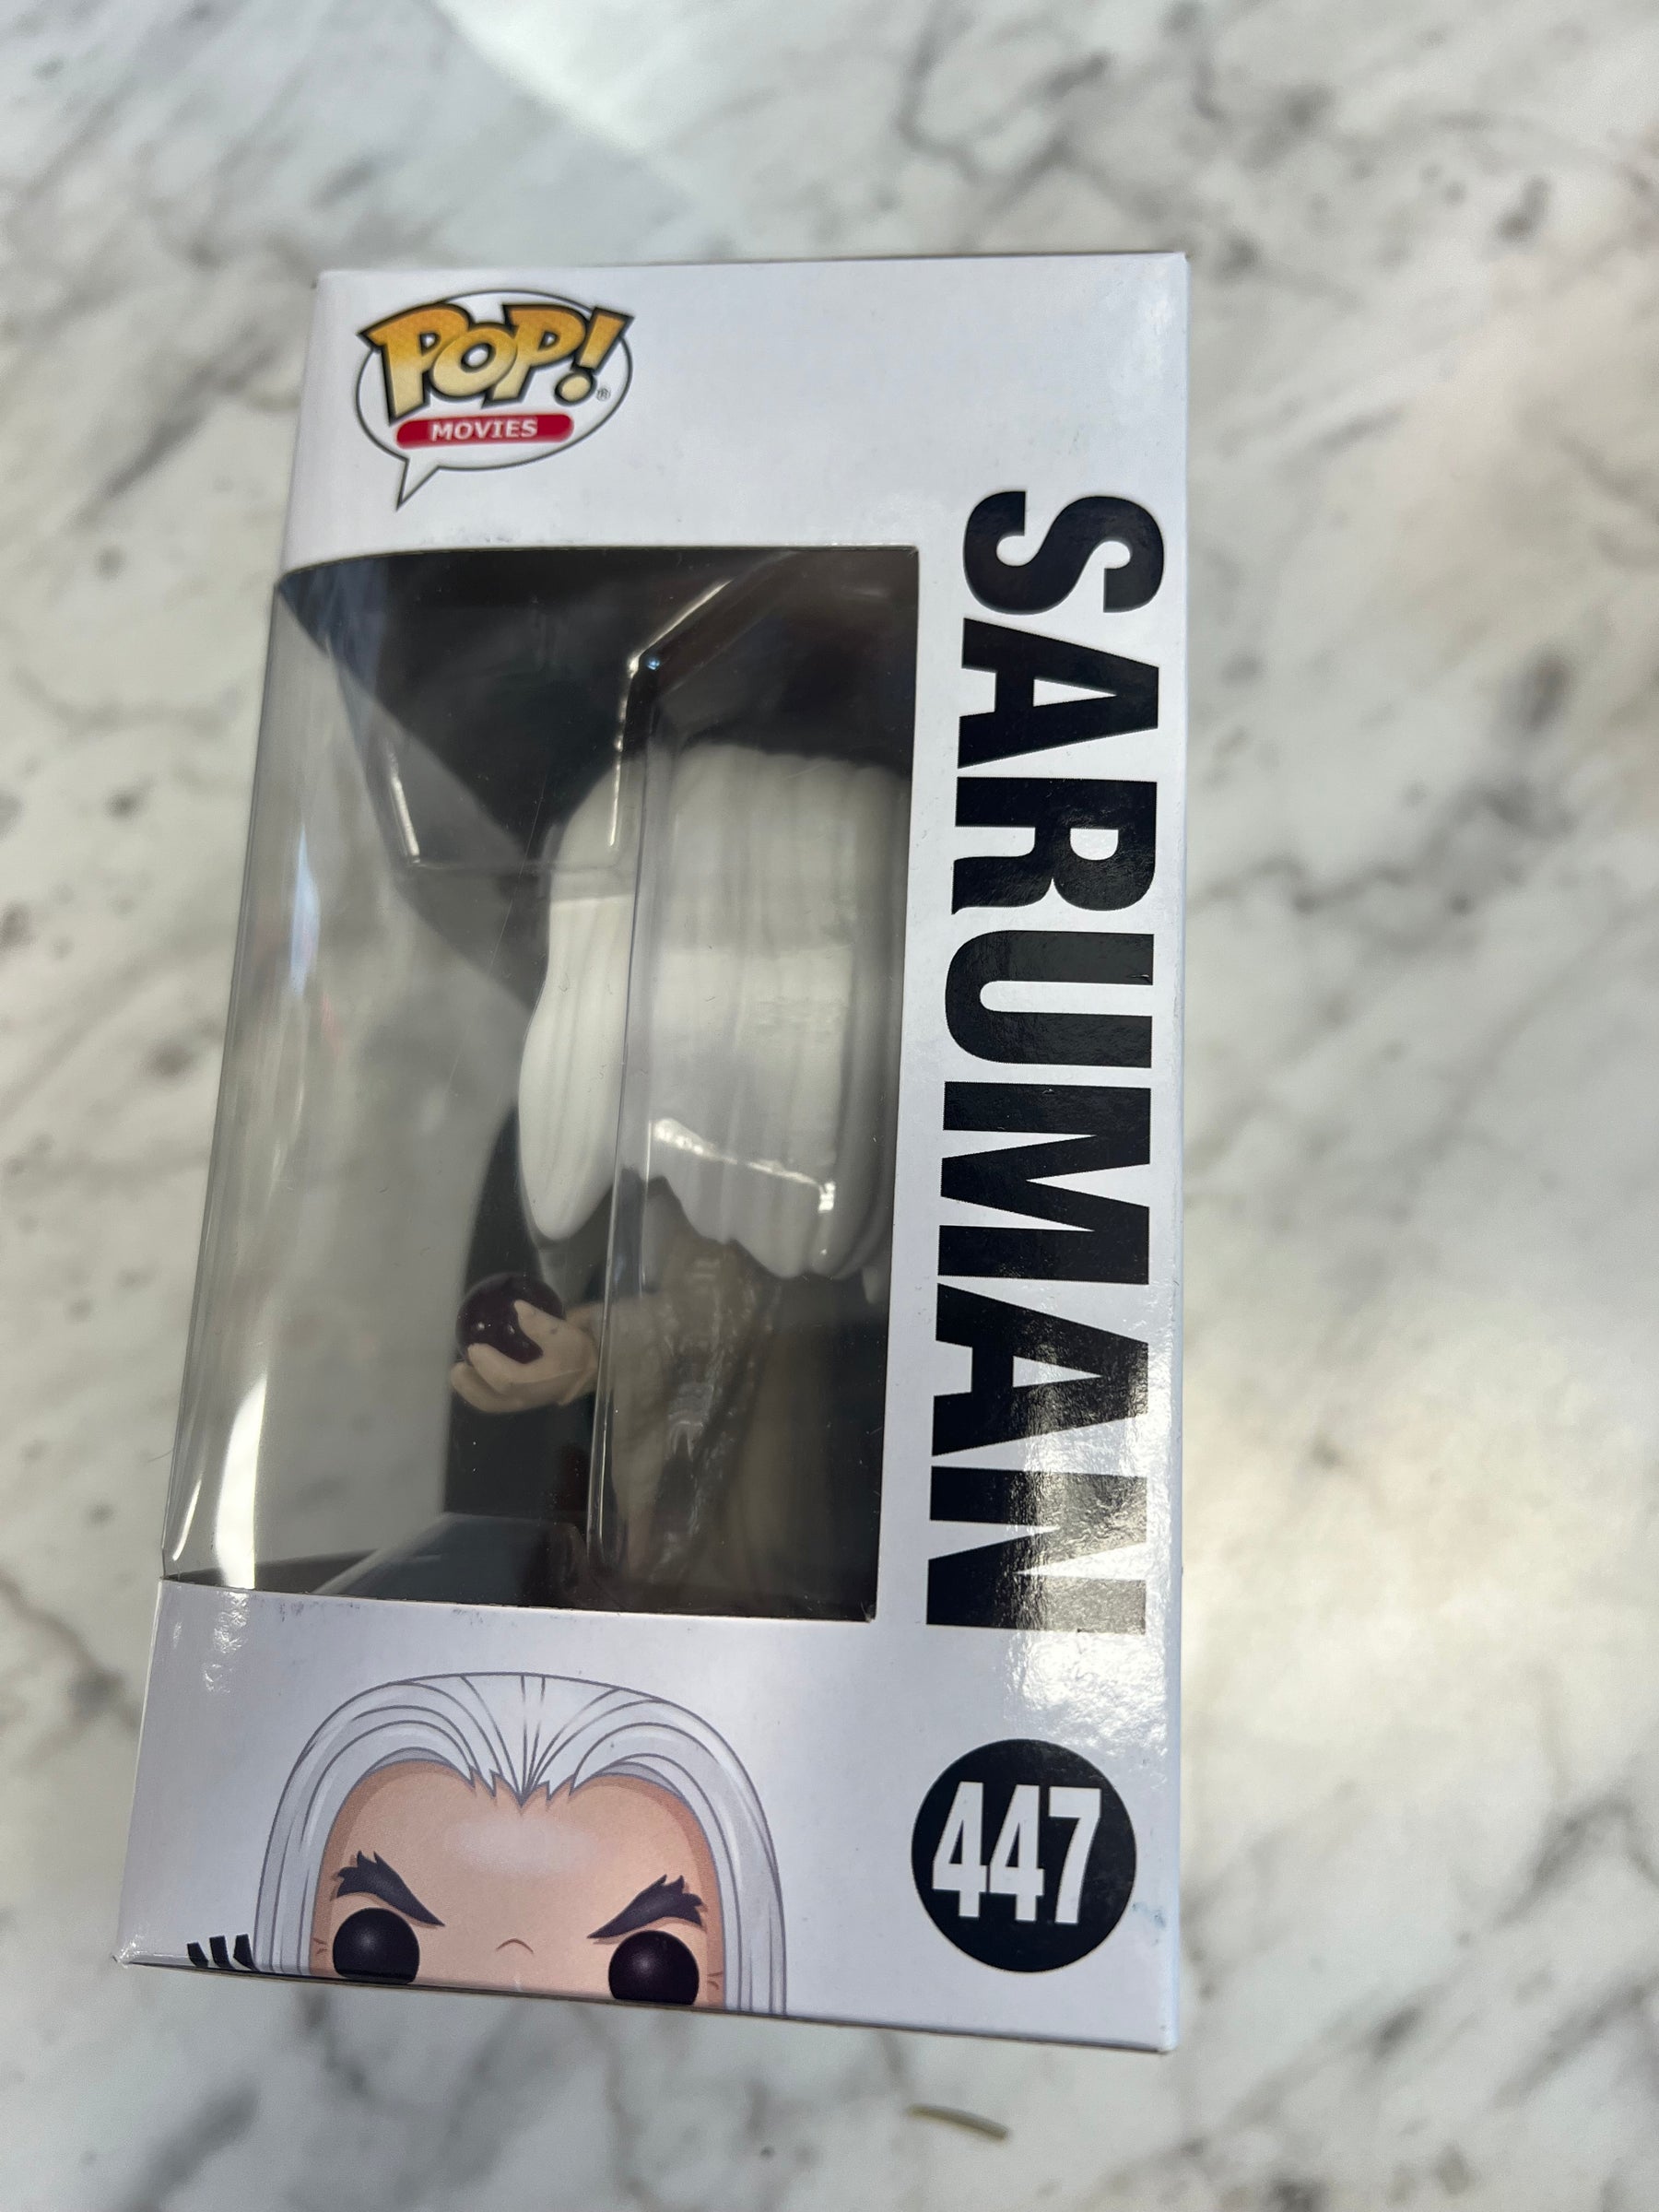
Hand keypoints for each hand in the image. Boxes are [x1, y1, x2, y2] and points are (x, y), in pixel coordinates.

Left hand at [450, 1301, 598, 1413]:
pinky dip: (483, 1391)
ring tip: (459, 1373)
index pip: (510, 1382)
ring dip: (473, 1391)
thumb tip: (517, 1308)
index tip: (475, 1347)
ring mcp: (530, 1401)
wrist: (600, 1364)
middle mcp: (535, 1397)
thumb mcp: (569, 1332)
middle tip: (456, 1367)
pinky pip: (500, 1401)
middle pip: (497, 1401)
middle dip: (472, 1386)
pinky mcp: (527, 1398)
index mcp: (545, 1383)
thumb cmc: (584, 1347)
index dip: (488, 1366)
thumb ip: (544, 1323)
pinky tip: (475, 1377)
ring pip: (496, 1404)